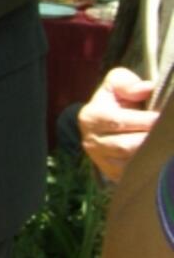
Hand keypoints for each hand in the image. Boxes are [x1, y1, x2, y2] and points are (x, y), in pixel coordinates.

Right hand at [78, 66, 158, 182]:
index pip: (119, 121)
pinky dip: (146, 168)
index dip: (143, 121)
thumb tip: (146, 89)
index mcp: (91, 117)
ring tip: (165, 147)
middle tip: (167, 135)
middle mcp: (91, 141)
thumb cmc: (116, 100)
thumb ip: (128, 83)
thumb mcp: (117, 82)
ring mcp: (100, 160)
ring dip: (150, 156)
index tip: (162, 118)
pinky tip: (158, 159)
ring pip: (129, 163)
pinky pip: (131, 175)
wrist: (105, 122)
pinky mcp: (111, 173)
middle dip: (149, 140)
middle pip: (125, 146)